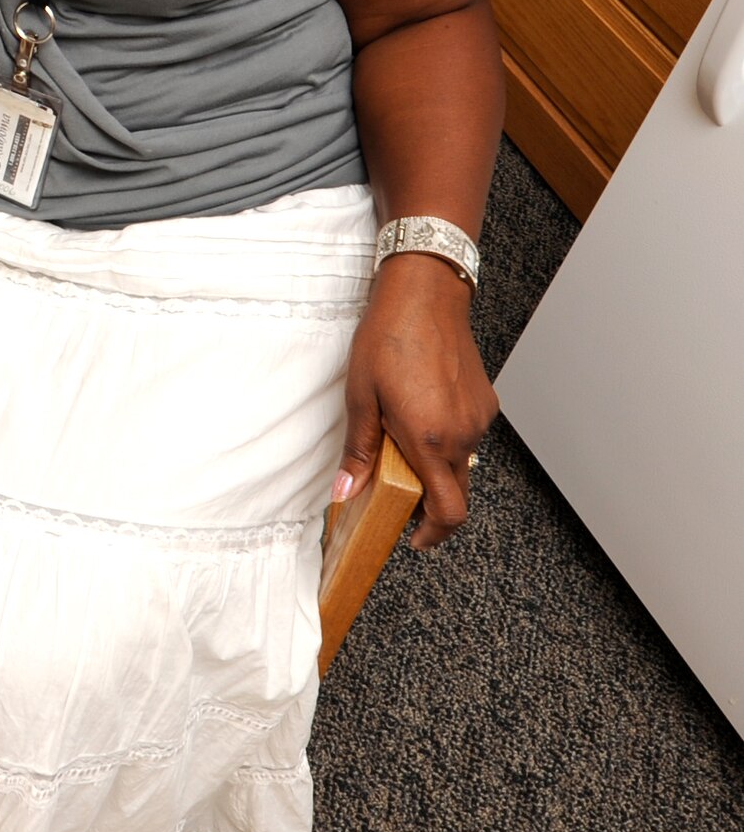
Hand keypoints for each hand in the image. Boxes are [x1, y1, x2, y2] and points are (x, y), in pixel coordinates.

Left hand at [335, 253, 498, 549]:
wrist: (426, 293)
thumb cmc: (388, 339)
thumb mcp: (361, 395)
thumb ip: (358, 450)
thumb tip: (345, 493)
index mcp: (430, 439)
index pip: (447, 511)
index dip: (433, 534)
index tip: (413, 538)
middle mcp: (462, 434)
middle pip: (457, 492)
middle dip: (429, 502)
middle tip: (398, 493)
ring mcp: (478, 418)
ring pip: (461, 461)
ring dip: (436, 464)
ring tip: (402, 437)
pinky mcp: (486, 400)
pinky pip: (468, 433)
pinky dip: (446, 437)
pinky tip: (422, 411)